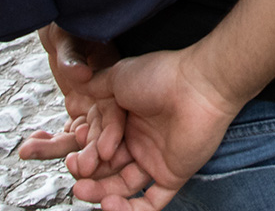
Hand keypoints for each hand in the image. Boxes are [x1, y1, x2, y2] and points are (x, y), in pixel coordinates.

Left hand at [19, 25, 119, 160]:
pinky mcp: (77, 110)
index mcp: (114, 84)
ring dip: (56, 149)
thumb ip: (74, 56)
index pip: (117, 115)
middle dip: (88, 153)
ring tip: (30, 151)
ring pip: (78, 138)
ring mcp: (91, 108)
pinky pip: (64, 134)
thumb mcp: (73, 37)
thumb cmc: (73, 27)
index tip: (103, 152)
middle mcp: (106, 100)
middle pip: (100, 134)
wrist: (62, 27)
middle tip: (77, 167)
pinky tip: (29, 146)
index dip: (111, 134)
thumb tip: (77, 73)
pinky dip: (47, 142)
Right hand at [67, 48, 244, 210]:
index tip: (76, 149)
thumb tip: (77, 85)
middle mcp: (141, 142)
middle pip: (107, 170)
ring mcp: (156, 160)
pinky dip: (128, 210)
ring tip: (83, 190)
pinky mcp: (172, 175)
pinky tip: (109, 203)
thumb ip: (96, 87)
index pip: (98, 146)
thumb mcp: (119, 77)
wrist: (199, 85)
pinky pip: (150, 203)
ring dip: (101, 194)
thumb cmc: (162, 76)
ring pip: (122, 188)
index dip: (86, 151)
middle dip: (88, 173)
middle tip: (78, 167)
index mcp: (128, 122)